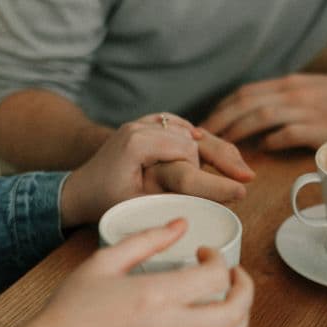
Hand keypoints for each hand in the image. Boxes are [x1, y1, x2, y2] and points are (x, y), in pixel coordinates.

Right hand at [16, 220, 254, 326]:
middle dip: (244, 288)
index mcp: (157, 294)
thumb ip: (146, 239)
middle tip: (234, 276)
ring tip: (232, 305)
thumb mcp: (104, 261)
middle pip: (234, 311)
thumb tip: (180, 224)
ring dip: (241, 321)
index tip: (205, 253)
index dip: (218, 258)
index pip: (215, 275)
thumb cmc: (72, 308)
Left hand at [61, 114, 253, 226]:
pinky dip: (197, 137)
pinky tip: (216, 148)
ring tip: (239, 167)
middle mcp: (141, 126)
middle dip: (222, 156)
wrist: (79, 189)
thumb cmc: (104, 201)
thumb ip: (170, 196)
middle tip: (247, 177)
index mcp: (138, 142)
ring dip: (214, 148)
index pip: (187, 151)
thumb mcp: (137, 204)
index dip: (211, 173)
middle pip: (193, 137)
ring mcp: (142, 123)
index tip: (236, 189)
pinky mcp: (146, 126)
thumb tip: (208, 201)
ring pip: (189, 131)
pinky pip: (178, 128)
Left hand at [202, 74, 326, 150]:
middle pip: (246, 102)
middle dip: (220, 120)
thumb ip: (284, 101)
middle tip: (202, 138)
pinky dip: (271, 141)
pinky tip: (261, 151)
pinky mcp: (322, 128)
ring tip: (222, 147)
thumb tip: (255, 120)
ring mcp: (308, 109)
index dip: (221, 108)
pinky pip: (288, 133)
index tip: (205, 123)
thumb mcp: (311, 91)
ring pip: (261, 115)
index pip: (245, 92)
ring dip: (237, 131)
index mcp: (289, 84)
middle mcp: (294, 93)